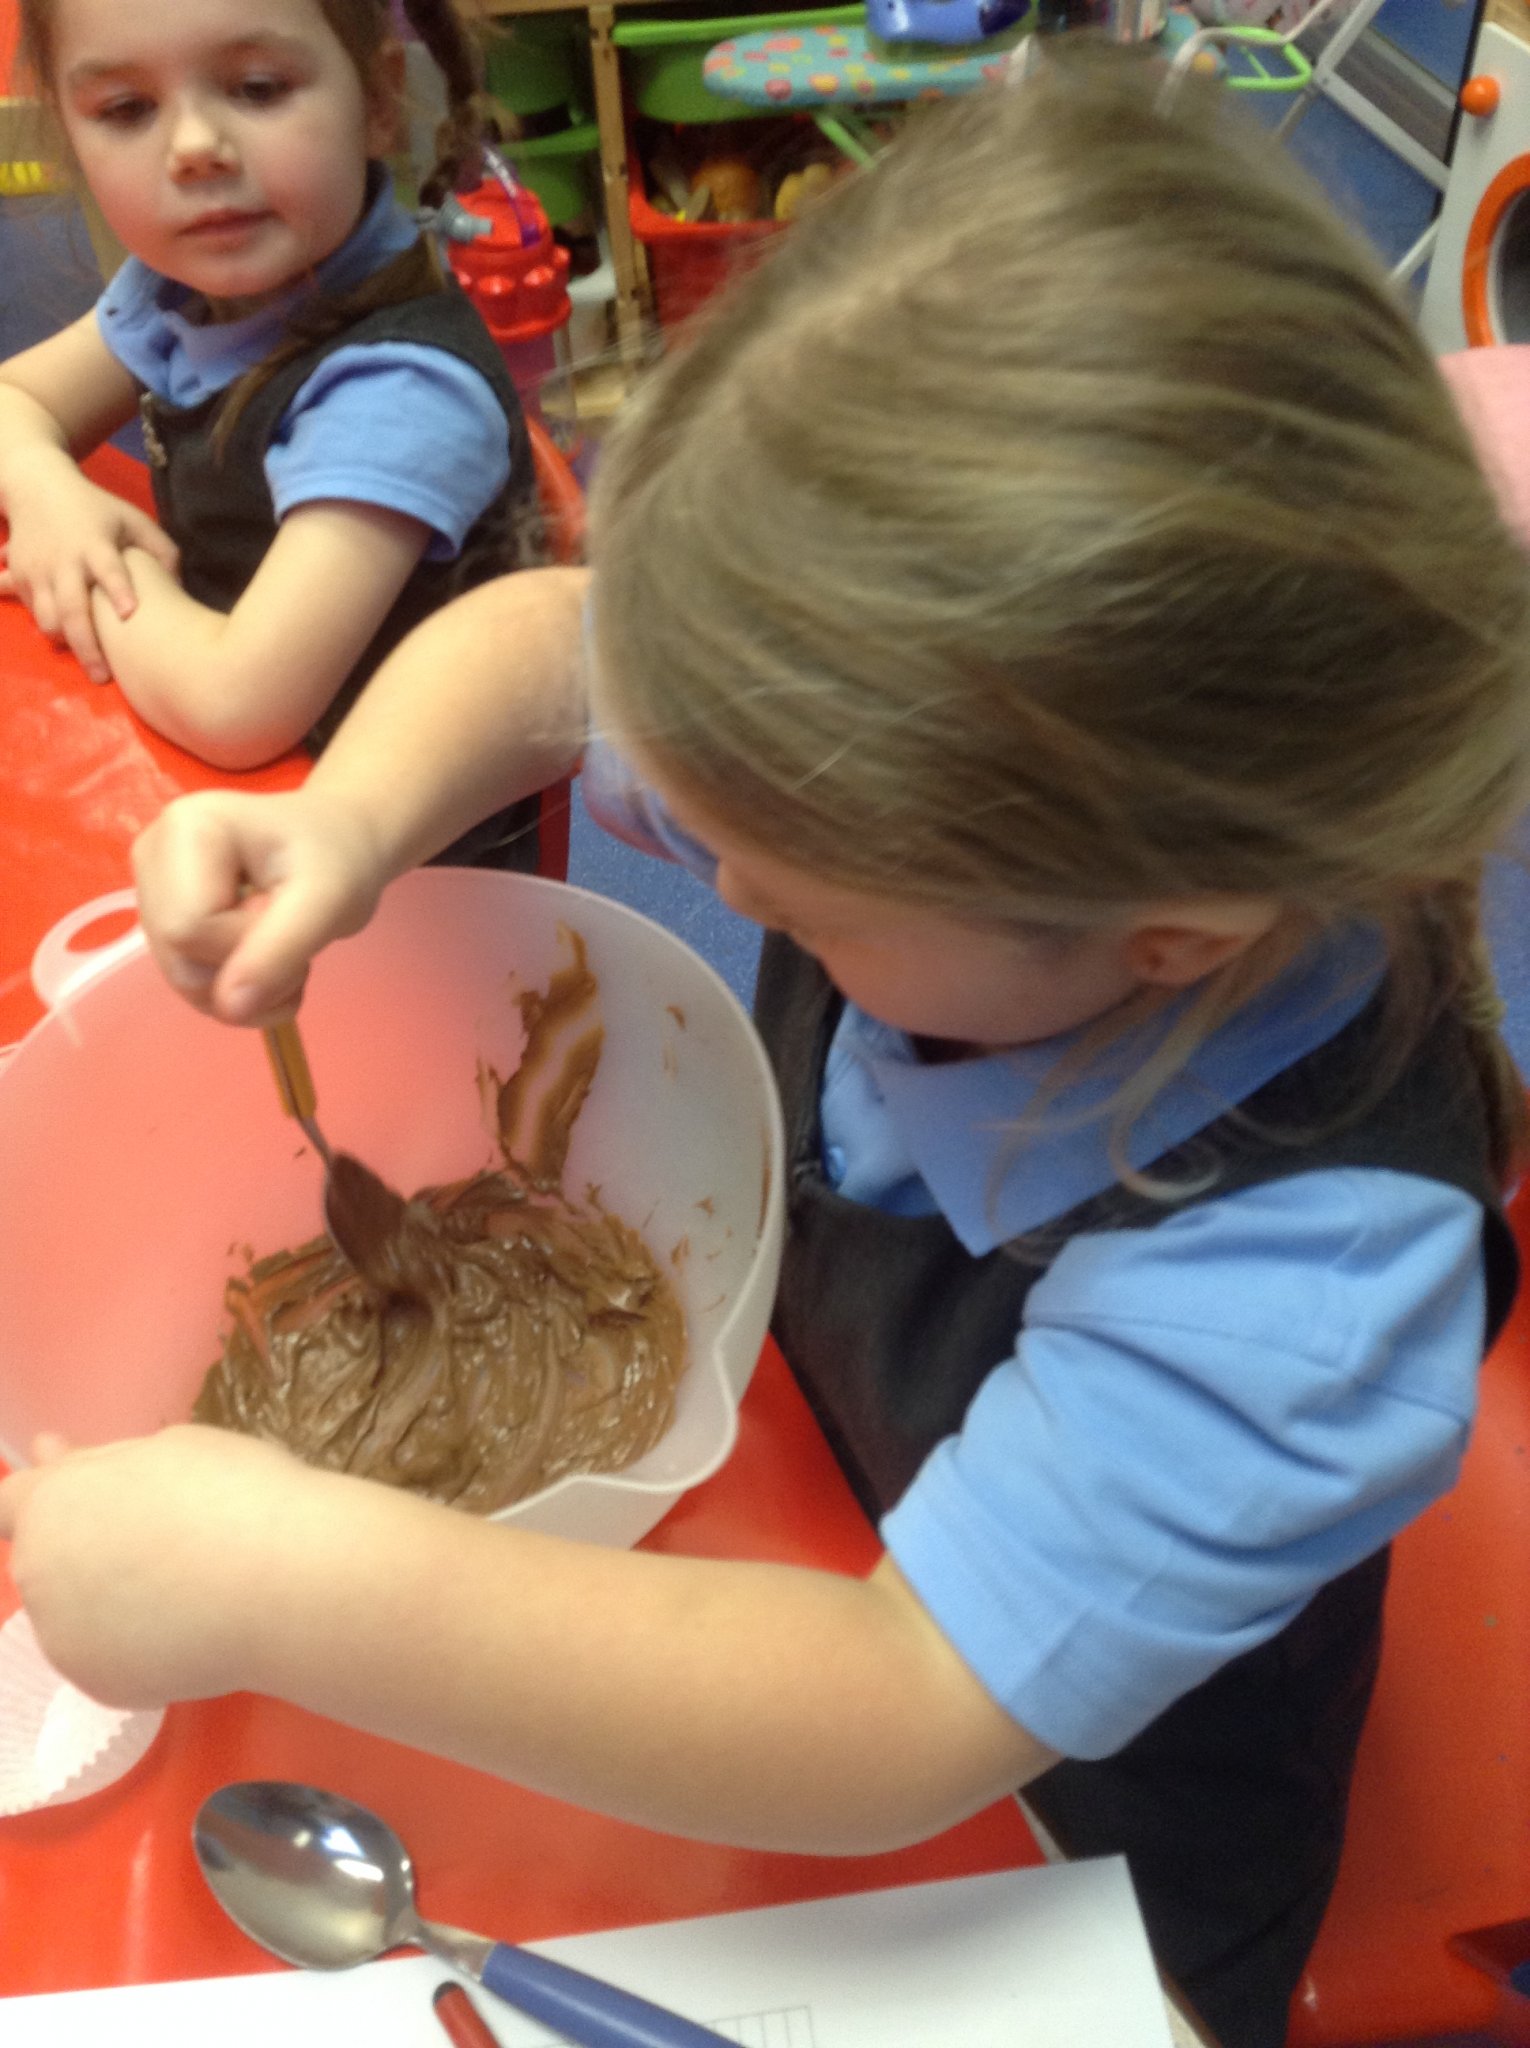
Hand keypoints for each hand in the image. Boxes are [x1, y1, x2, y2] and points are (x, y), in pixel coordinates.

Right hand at [0, 453, 179, 680]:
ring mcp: (39, 570)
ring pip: (47, 618)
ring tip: (89, 661)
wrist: (37, 486)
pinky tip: (68, 642)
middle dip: (87, 645)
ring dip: (66, 643)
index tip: (129, 612)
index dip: (118, 588)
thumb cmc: (97, 509)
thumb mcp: (133, 520)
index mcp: (95, 543)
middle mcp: (65, 560)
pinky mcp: (22, 577)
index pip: (108, 568)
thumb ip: (161, 551)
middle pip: (71, 608)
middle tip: (103, 678)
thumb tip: (181, 588)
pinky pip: (34, 612)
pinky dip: (50, 629)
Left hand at [0, 1427, 308, 1708]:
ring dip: (110, 1597)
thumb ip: (102, 1466)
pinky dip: (139, 1643)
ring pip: (78, 1612)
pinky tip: (193, 1625)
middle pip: (48, 1559)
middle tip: (162, 1537)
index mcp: (51, 1508)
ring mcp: (66, 1642)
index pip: (12, 1503)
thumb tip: (55, 1458)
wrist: (282, 1582)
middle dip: (86, 1547)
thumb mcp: (167, 1449)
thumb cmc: (231, 1493)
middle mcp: (40, 1578)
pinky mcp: (101, 1688)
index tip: (92, 1494)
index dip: (52, 1496)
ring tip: (189, 1585)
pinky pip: (110, 1655)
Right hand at [131, 788, 387, 1024]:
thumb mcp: (327, 903)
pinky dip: (238, 989)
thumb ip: (278, 952)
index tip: (290, 915)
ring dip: (248, 988)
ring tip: (286, 947)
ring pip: (185, 980)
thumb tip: (230, 1007)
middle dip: (248, 973)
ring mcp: (154, 887)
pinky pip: (191, 981)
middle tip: (294, 939)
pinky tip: (267, 956)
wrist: (343, 843)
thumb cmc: (340, 860)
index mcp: (186, 828)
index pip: (188, 929)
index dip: (245, 946)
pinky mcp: (165, 915)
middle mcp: (154, 853)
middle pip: (180, 960)